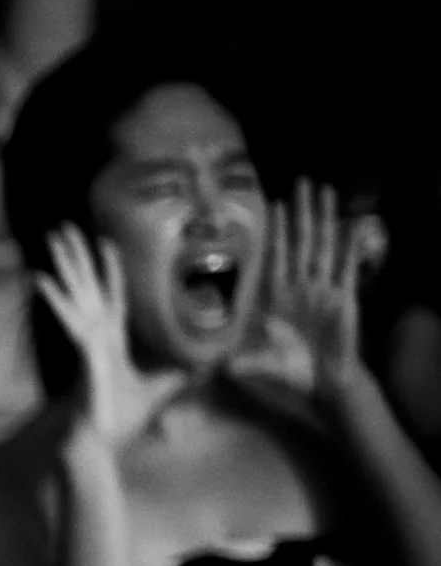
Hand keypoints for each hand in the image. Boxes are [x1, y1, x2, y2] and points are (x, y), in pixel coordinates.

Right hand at [37, 224, 184, 445]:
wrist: (99, 444)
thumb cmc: (120, 421)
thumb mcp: (157, 390)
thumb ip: (175, 375)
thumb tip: (201, 366)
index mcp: (111, 340)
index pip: (113, 296)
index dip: (110, 269)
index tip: (105, 241)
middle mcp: (94, 334)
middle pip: (85, 286)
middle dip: (76, 257)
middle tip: (62, 227)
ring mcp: (85, 341)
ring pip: (74, 293)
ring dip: (64, 265)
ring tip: (52, 239)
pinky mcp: (82, 352)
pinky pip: (68, 320)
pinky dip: (55, 300)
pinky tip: (40, 278)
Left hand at [228, 178, 371, 407]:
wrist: (321, 383)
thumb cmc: (289, 370)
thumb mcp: (258, 364)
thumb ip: (241, 362)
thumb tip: (212, 369)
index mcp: (276, 296)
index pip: (275, 255)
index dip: (275, 231)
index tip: (274, 205)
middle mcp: (299, 286)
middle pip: (300, 241)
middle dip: (300, 212)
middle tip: (302, 182)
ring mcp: (322, 289)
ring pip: (323, 245)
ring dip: (325, 218)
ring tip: (325, 191)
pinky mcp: (344, 298)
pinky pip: (346, 267)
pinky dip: (349, 246)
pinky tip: (352, 224)